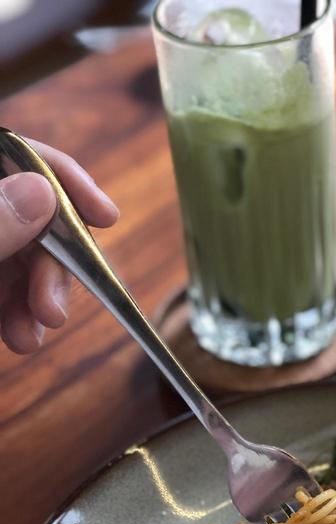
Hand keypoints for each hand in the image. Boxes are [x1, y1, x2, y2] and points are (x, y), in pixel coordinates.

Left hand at [0, 139, 118, 353]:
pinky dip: (16, 312)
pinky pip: (3, 285)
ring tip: (29, 339)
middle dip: (52, 266)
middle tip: (52, 313)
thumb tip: (43, 193)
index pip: (20, 153)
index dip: (67, 180)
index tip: (107, 218)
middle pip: (30, 217)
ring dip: (36, 299)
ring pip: (20, 257)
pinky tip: (19, 337)